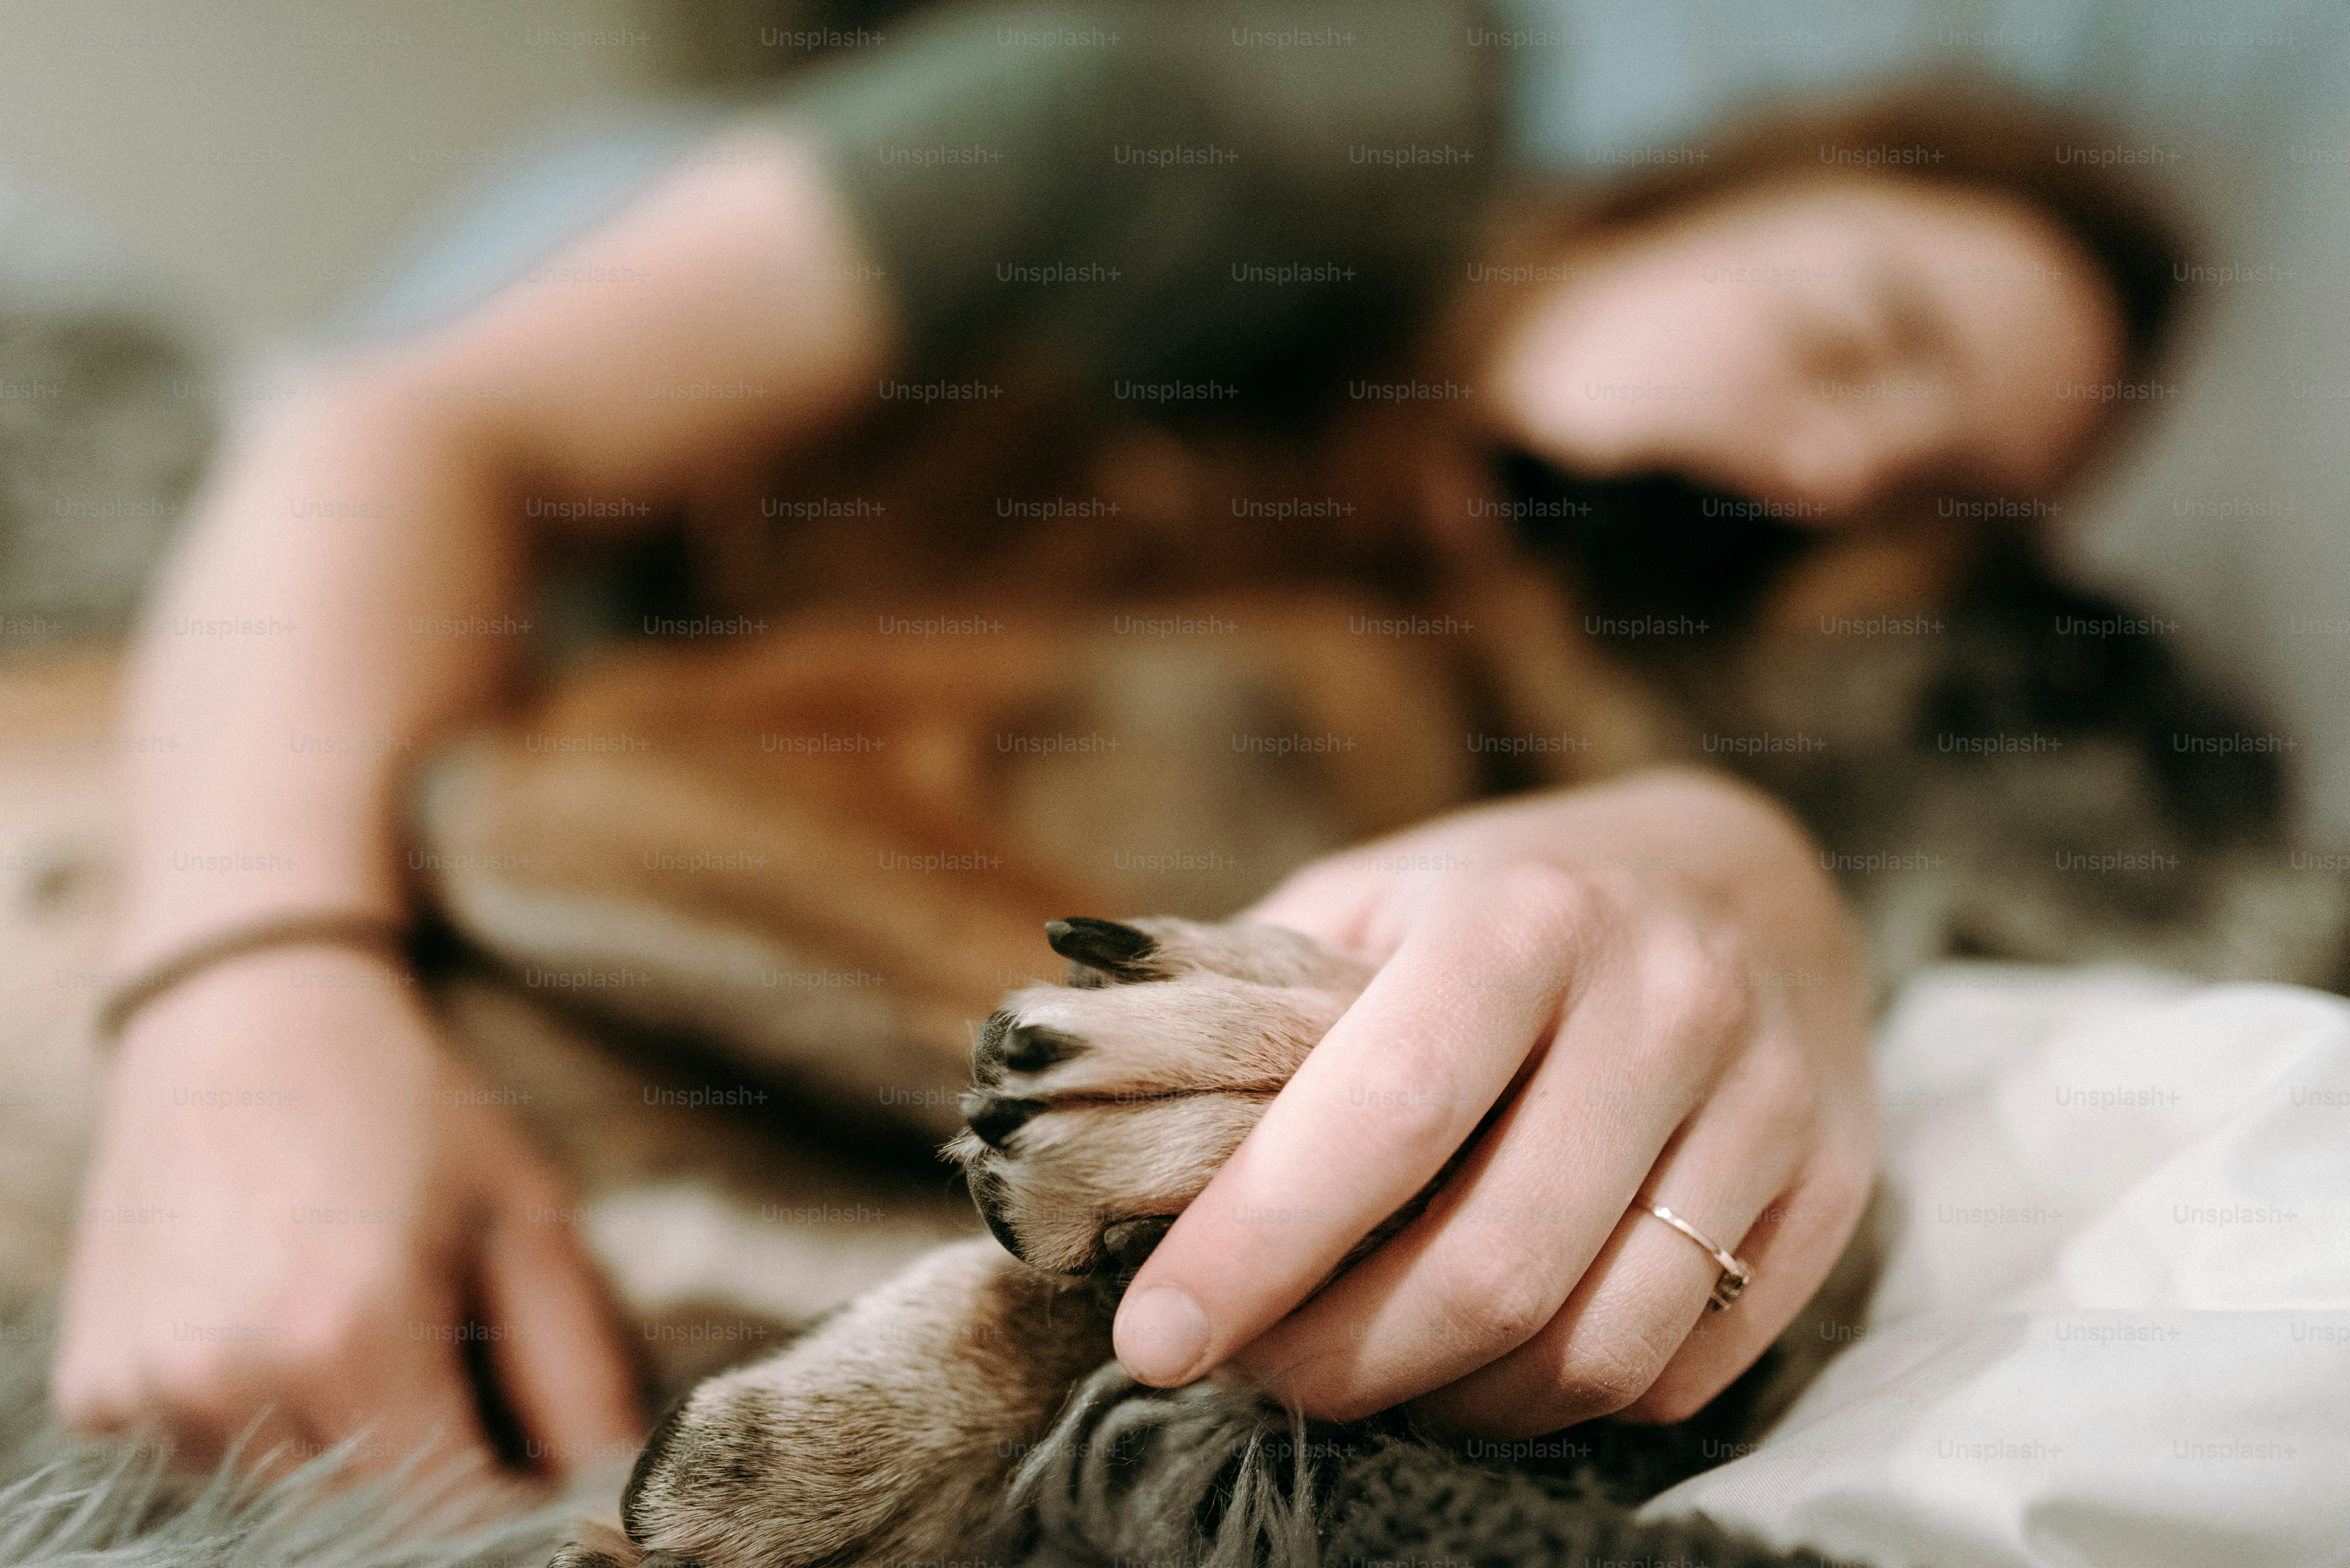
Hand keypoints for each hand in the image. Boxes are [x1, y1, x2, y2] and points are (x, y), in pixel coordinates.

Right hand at [53, 948, 642, 1482]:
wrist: (249, 1014)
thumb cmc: (408, 1109)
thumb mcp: (530, 1223)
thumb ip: (579, 1377)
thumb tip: (620, 1497)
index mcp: (347, 1331)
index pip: (452, 1522)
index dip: (519, 1518)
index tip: (553, 1487)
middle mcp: (228, 1374)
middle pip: (365, 1528)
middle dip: (439, 1492)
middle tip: (471, 1408)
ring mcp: (145, 1390)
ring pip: (283, 1508)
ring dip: (349, 1464)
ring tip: (375, 1349)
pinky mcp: (96, 1392)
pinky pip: (200, 1471)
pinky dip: (263, 1435)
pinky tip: (285, 1341)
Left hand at [1110, 769, 1876, 1433]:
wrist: (1738, 874)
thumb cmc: (1508, 900)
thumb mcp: (1370, 902)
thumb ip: (1249, 1006)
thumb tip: (1102, 1135)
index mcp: (1529, 916)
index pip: (1384, 1114)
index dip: (1255, 1247)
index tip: (1154, 1336)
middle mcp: (1668, 1003)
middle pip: (1492, 1265)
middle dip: (1339, 1359)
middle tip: (1252, 1374)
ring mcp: (1769, 1103)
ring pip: (1595, 1346)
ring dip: (1448, 1403)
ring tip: (1362, 1377)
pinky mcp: (1831, 1191)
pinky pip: (1683, 1371)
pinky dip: (1559, 1405)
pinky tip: (1485, 1366)